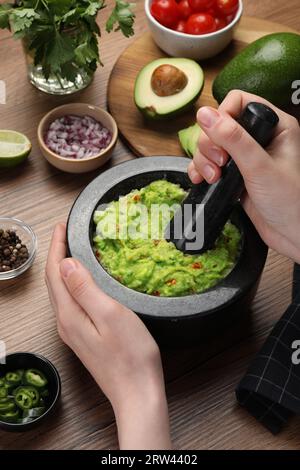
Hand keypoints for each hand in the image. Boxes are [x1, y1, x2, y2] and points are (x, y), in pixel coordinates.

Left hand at [45, 223, 171, 449]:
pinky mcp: (84, 339)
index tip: (61, 226)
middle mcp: (66, 324)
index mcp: (70, 315)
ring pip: (61, 294)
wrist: (137, 393)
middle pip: (54, 283)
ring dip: (63, 270)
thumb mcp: (110, 314)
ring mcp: (74, 333)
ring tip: (70, 251)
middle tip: (64, 233)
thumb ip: (85, 288)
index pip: (55, 273)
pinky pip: (71, 304)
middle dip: (57, 255)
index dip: (57, 247)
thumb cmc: (130, 356)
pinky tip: (82, 283)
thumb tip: (66, 264)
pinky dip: (72, 286)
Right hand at [188, 90, 299, 262]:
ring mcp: (245, 157)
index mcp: (274, 125)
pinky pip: (209, 163)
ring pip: (210, 145)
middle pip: (218, 124)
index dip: (222, 117)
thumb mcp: (259, 167)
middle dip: (210, 144)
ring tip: (213, 178)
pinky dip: (201, 170)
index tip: (220, 140)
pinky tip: (201, 180)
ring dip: (204, 160)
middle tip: (219, 165)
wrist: (293, 236)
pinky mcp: (235, 175)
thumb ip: (233, 139)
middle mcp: (259, 138)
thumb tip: (204, 114)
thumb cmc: (289, 202)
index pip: (238, 102)